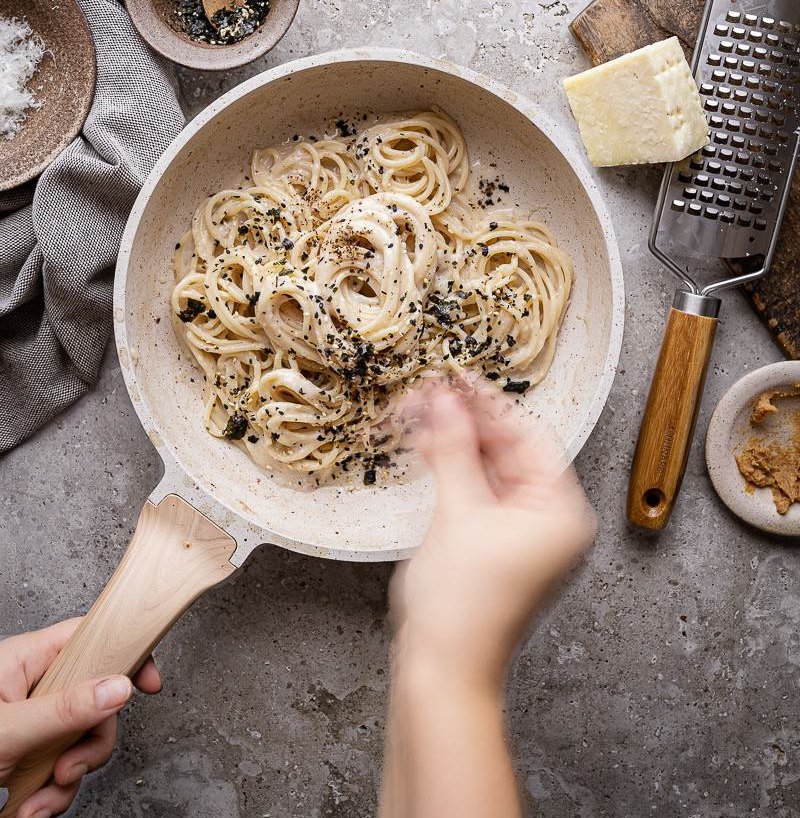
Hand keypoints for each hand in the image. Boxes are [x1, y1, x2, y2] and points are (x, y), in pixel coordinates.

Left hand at [0, 619, 160, 817]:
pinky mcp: (27, 752)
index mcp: (26, 658)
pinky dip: (49, 796)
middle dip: (88, 743)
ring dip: (65, 780)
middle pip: (94, 698)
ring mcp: (32, 719)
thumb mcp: (8, 729)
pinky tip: (26, 808)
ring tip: (35, 802)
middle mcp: (33, 684)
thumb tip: (119, 685)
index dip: (125, 652)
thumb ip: (65, 708)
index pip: (91, 636)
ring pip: (79, 740)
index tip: (148, 684)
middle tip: (69, 768)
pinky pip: (59, 768)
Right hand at [391, 377, 595, 688]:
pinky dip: (451, 468)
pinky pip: (475, 490)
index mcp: (561, 512)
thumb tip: (445, 400)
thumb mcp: (458, 512)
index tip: (459, 377)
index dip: (490, 404)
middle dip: (467, 420)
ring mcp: (520, 533)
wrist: (442, 670)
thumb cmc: (463, 605)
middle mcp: (549, 520)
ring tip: (419, 409)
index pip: (530, 437)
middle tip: (432, 389)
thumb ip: (452, 448)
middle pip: (508, 450)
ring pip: (487, 468)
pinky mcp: (492, 543)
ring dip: (454, 440)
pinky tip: (424, 443)